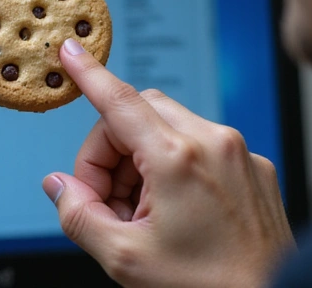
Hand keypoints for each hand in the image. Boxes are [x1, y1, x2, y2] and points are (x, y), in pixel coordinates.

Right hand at [43, 39, 294, 287]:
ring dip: (139, 161)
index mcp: (179, 159)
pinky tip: (173, 215)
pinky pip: (198, 146)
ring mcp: (239, 154)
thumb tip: (58, 185)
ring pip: (167, 129)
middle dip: (109, 149)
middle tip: (104, 200)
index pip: (119, 100)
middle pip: (138, 114)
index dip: (88, 75)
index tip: (71, 53)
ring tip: (142, 218)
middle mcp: (214, 143)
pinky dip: (171, 169)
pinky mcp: (253, 168)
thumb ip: (79, 215)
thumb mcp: (126, 259)